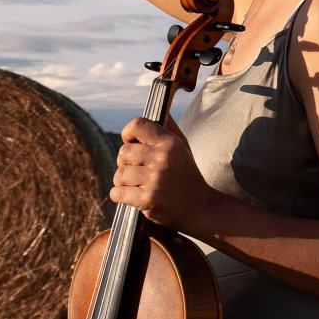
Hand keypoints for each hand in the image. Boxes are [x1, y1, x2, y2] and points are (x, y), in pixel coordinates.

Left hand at [111, 115, 208, 232]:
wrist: (201, 208)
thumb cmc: (188, 176)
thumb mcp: (184, 148)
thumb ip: (170, 129)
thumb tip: (160, 110)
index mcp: (170, 143)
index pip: (138, 125)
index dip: (128, 132)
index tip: (130, 142)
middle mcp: (163, 159)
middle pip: (123, 152)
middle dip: (124, 162)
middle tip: (135, 170)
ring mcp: (155, 180)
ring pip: (119, 174)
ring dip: (123, 181)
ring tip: (136, 185)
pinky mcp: (148, 199)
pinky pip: (117, 193)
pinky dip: (119, 195)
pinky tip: (132, 196)